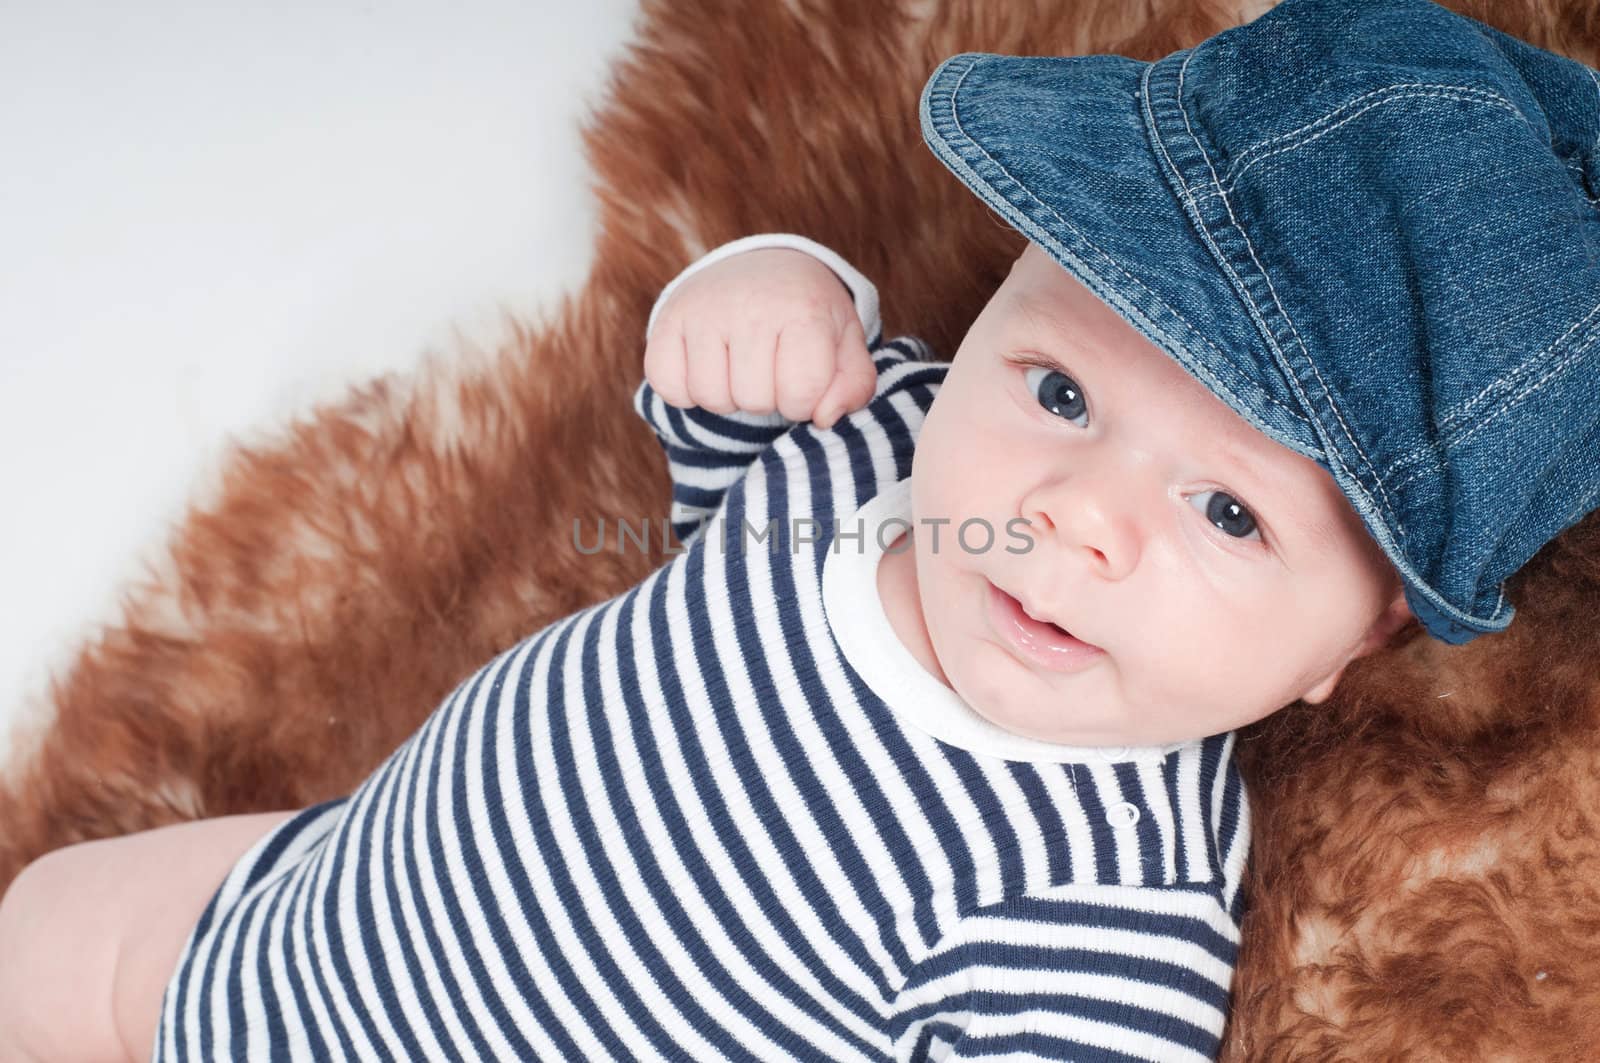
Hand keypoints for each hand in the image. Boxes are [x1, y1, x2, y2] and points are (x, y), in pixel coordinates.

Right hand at [643, 247, 875, 429]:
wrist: (763, 266)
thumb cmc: (809, 316)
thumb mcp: (845, 342)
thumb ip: (853, 385)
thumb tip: (824, 418)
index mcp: (804, 309)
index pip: (802, 395)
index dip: (805, 402)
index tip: (804, 377)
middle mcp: (751, 304)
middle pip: (754, 401)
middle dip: (767, 398)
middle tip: (770, 368)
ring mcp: (704, 309)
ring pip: (711, 398)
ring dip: (729, 397)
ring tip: (741, 367)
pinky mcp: (667, 318)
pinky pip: (668, 386)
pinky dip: (686, 392)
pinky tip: (707, 367)